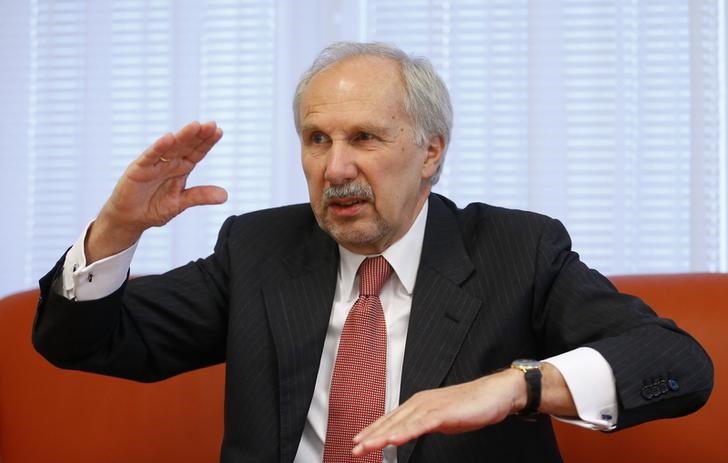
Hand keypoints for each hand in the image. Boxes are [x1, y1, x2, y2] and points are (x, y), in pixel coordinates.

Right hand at [86, 121, 226, 262]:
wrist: (130, 219)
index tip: (218, 131)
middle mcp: (169, 162)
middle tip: (211, 125)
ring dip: (182, 136)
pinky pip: (150, 157)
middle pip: (186, 145)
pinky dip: (159, 148)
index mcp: (181, 168)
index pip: (197, 152)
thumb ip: (200, 196)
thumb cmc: (154, 207)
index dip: (207, 142)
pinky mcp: (139, 169)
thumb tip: (225, 196)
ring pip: (170, 147)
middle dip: (199, 135)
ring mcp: (154, 164)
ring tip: (195, 126)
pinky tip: (168, 139)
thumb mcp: (181, 203)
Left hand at [351, 368, 525, 456]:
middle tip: (354, 448)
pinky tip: (394, 439)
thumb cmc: (471, 405)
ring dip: (382, 435)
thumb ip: (425, 424)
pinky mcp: (443, 412)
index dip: (373, 430)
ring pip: (401, 423)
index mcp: (419, 404)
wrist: (495, 393)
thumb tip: (411, 432)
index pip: (391, 419)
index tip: (358, 441)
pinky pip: (420, 424)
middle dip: (371, 435)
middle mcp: (421, 403)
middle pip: (391, 421)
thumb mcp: (442, 418)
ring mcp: (431, 406)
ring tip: (366, 446)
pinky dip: (405, 432)